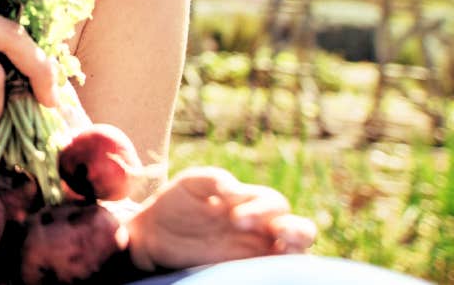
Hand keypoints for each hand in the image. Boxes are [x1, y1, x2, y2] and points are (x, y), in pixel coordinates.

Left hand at [124, 166, 316, 270]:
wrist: (153, 231)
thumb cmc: (177, 202)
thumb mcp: (193, 182)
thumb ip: (216, 180)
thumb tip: (237, 193)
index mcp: (251, 203)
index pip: (276, 205)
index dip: (263, 209)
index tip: (234, 217)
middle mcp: (260, 229)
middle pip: (301, 231)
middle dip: (297, 231)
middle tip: (277, 231)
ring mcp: (254, 252)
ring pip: (294, 256)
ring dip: (294, 252)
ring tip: (281, 249)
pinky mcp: (242, 271)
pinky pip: (271, 273)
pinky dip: (280, 271)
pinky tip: (264, 267)